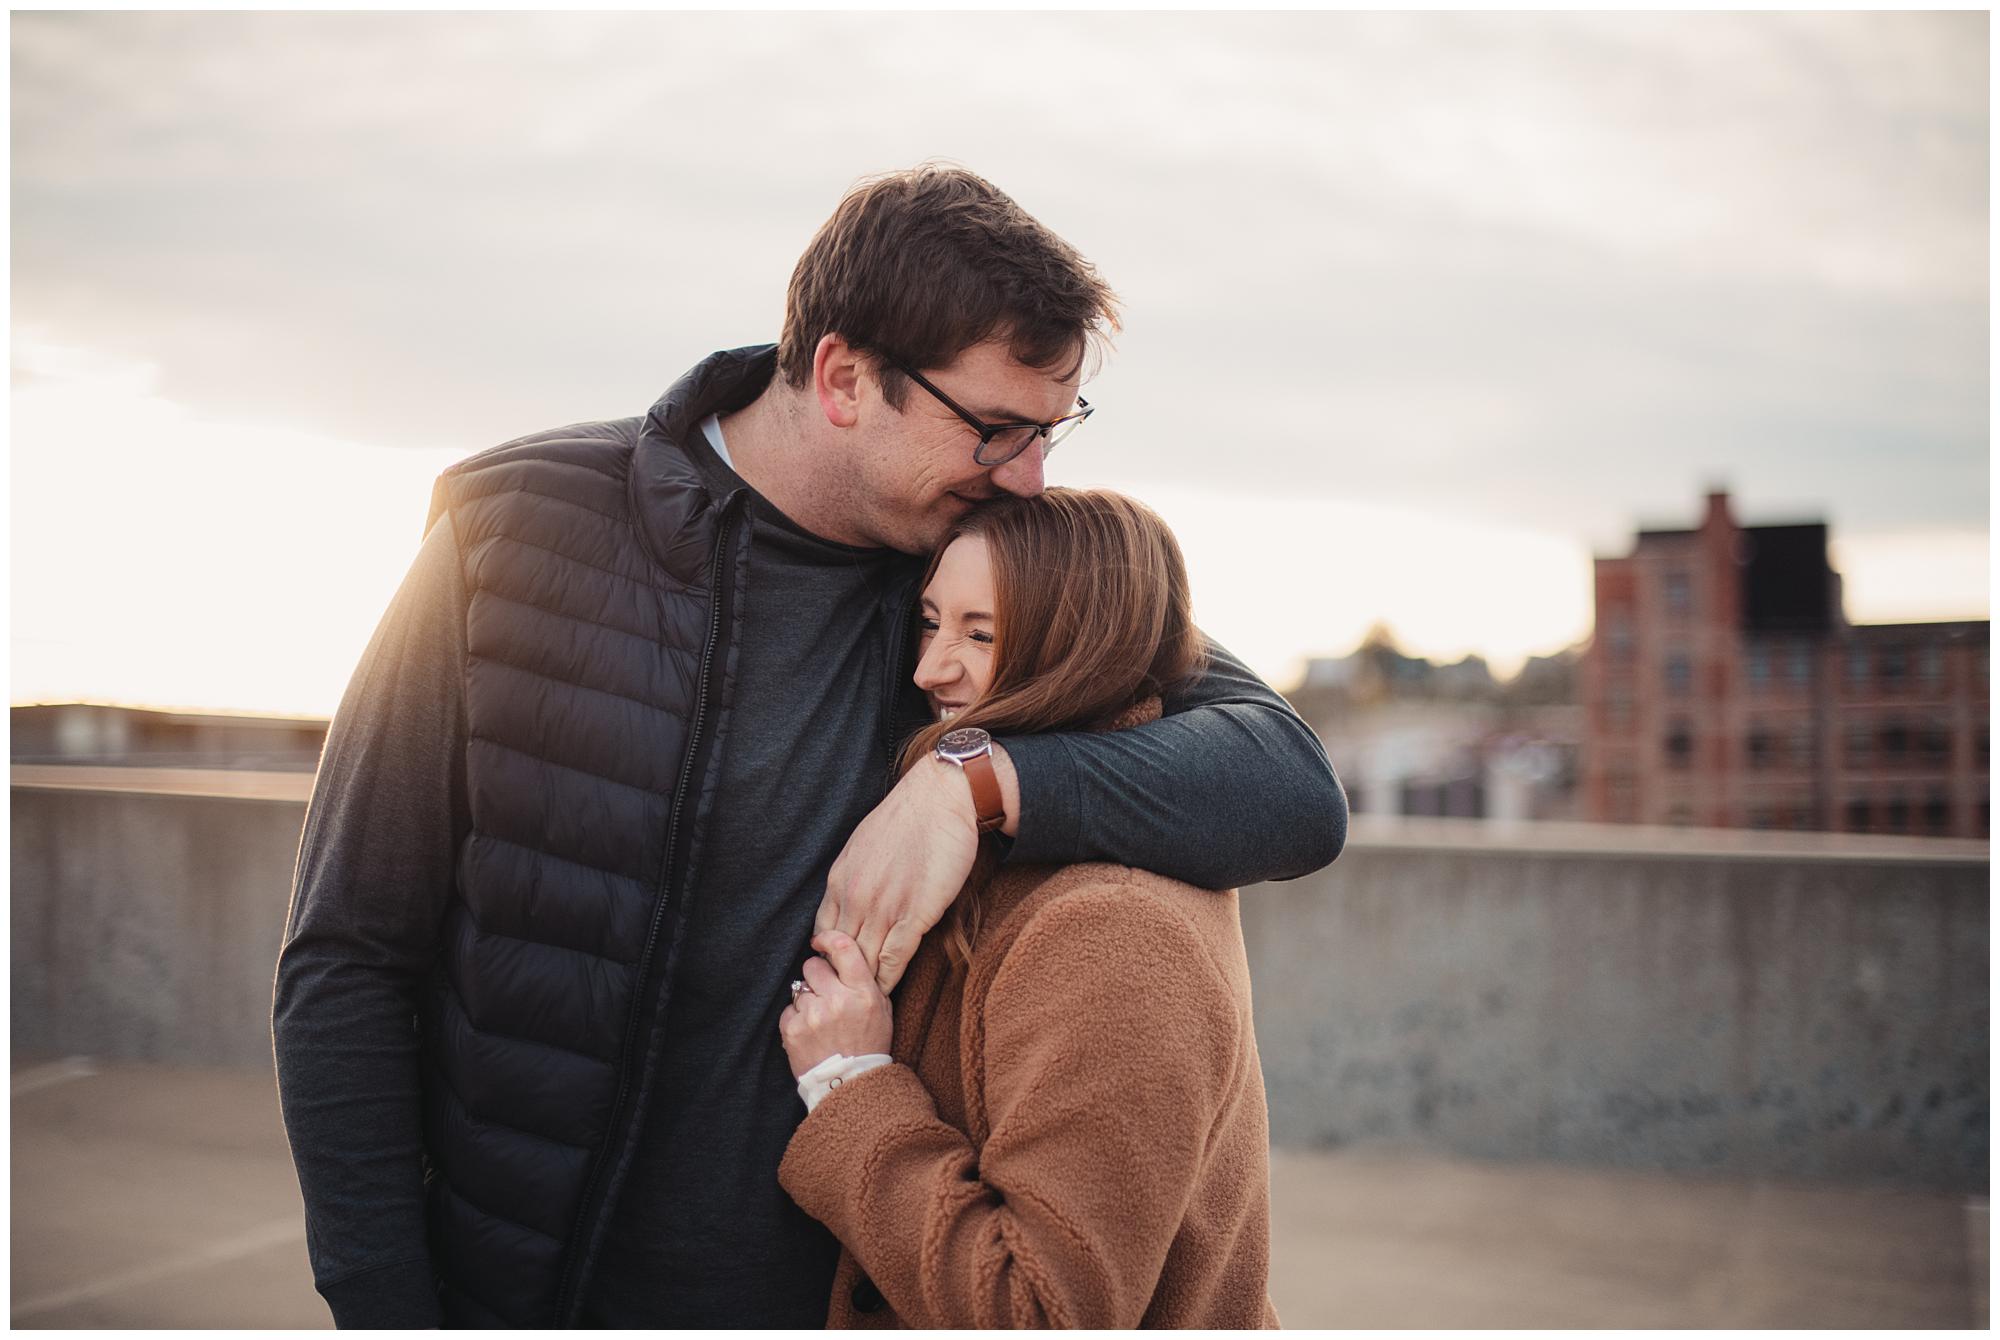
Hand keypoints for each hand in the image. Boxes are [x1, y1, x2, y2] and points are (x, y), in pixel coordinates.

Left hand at [778, 932, 892, 1078]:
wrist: (850, 1085)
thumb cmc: (869, 1044)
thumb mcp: (882, 1009)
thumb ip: (865, 980)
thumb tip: (843, 953)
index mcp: (863, 992)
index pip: (843, 947)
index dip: (828, 938)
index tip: (821, 941)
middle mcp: (838, 1000)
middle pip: (813, 965)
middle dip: (817, 977)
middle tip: (826, 995)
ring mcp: (813, 1016)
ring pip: (800, 989)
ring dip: (807, 1001)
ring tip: (821, 1022)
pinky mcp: (793, 1030)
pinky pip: (789, 1011)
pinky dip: (796, 1020)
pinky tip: (810, 1033)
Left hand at [818, 757, 979, 992]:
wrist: (940, 798)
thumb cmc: (907, 817)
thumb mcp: (863, 845)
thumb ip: (854, 875)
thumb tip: (850, 893)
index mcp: (840, 880)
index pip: (823, 932)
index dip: (827, 958)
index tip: (831, 975)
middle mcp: (856, 898)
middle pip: (839, 954)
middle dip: (839, 979)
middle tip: (840, 1002)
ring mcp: (884, 908)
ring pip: (865, 962)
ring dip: (862, 987)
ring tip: (860, 1010)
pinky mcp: (915, 914)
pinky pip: (895, 958)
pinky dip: (888, 980)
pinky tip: (885, 995)